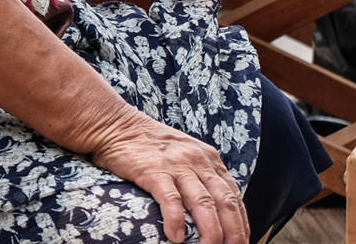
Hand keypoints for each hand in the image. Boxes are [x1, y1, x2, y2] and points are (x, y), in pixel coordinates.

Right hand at [89, 112, 249, 243]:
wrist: (114, 123)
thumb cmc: (147, 145)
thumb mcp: (184, 154)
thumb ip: (200, 177)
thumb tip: (213, 211)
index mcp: (208, 158)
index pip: (234, 196)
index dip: (241, 223)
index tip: (241, 242)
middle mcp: (197, 160)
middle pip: (225, 202)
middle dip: (234, 232)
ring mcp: (176, 165)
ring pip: (204, 203)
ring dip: (211, 231)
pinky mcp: (153, 170)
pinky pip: (171, 199)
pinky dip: (176, 220)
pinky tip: (176, 238)